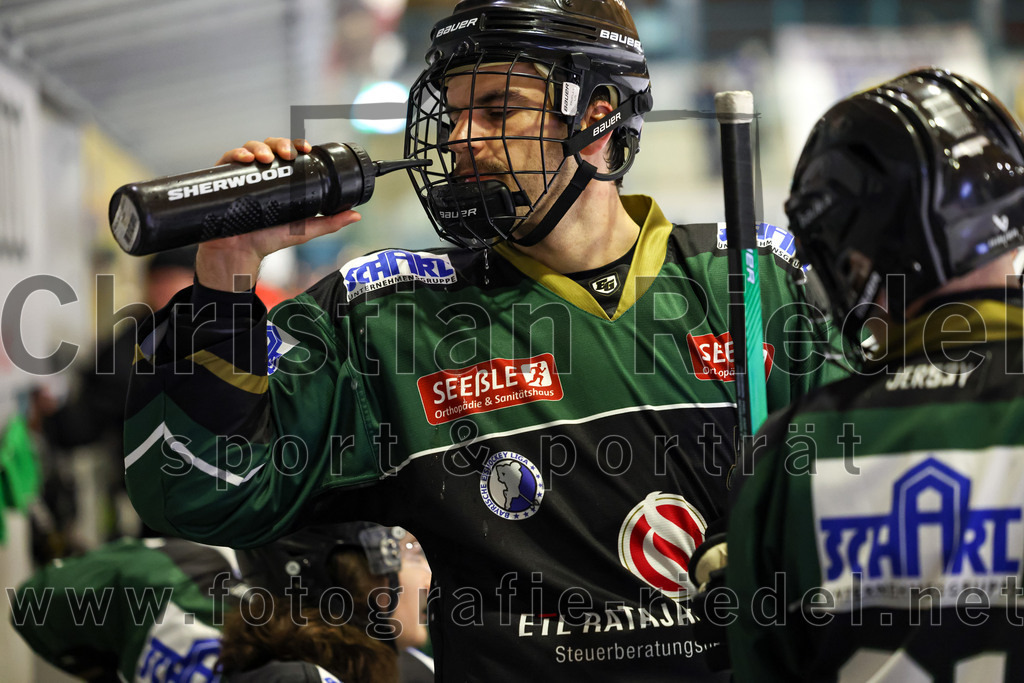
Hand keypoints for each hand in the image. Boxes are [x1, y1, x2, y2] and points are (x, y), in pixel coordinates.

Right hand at [197, 137, 362, 291]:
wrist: (239, 254)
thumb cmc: (267, 240)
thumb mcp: (303, 230)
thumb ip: (328, 223)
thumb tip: (356, 215)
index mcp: (278, 180)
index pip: (287, 154)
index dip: (295, 145)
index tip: (305, 148)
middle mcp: (260, 174)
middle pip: (269, 146)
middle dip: (279, 143)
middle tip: (287, 152)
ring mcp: (241, 175)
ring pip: (250, 149)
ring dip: (259, 146)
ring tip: (267, 157)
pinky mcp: (223, 180)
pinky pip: (227, 160)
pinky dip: (235, 154)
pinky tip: (244, 159)